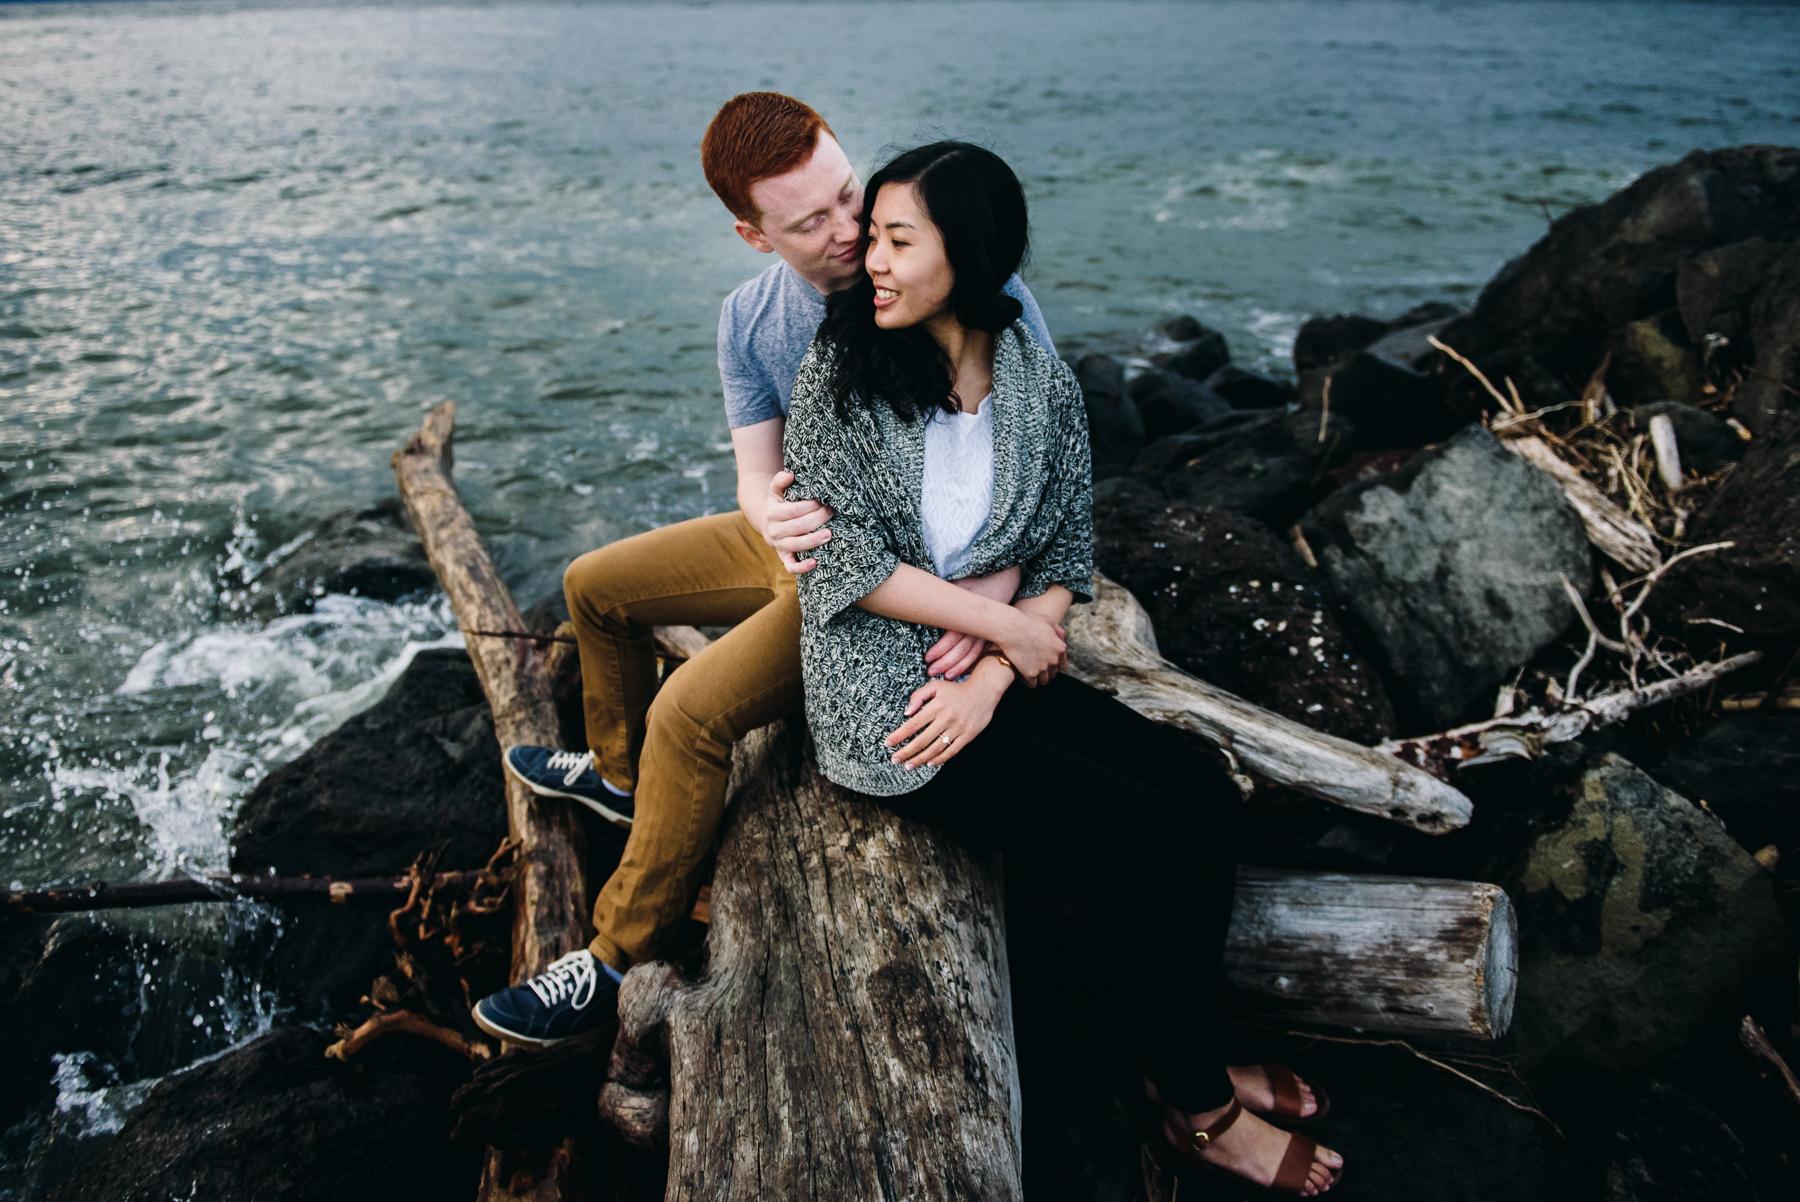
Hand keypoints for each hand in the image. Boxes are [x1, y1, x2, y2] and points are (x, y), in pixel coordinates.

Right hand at [762, 470, 833, 574]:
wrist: (768, 522)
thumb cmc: (780, 504)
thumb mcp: (777, 491)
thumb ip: (780, 481)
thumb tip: (790, 475)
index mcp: (773, 513)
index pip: (793, 510)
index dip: (810, 505)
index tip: (824, 501)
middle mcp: (775, 530)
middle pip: (798, 526)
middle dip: (818, 519)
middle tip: (832, 512)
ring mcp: (779, 545)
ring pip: (796, 545)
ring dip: (814, 540)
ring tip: (830, 534)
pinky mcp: (784, 558)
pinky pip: (791, 566)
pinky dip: (802, 567)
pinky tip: (815, 562)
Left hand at [884, 669, 1007, 768]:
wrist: (984, 691)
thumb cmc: (956, 690)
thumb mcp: (935, 686)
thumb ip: (918, 696)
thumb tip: (906, 713)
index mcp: (936, 707)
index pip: (913, 724)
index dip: (899, 735)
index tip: (888, 743)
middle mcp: (946, 719)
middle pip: (922, 740)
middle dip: (906, 752)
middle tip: (894, 759)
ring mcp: (957, 729)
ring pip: (935, 748)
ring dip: (920, 759)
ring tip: (908, 765)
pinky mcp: (967, 735)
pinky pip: (952, 751)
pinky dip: (940, 759)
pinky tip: (929, 763)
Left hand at [922, 567, 1024, 679]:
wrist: (1002, 582)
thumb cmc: (977, 583)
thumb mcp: (962, 584)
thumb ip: (948, 591)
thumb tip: (925, 594)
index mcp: (971, 614)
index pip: (954, 635)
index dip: (941, 648)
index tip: (928, 657)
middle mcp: (980, 627)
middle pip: (962, 649)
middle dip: (946, 663)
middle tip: (931, 672)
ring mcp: (988, 634)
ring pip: (972, 655)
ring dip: (958, 667)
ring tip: (946, 676)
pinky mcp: (992, 637)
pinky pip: (982, 655)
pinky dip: (972, 665)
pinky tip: (962, 674)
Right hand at [995, 610, 1065, 687]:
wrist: (1011, 628)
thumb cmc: (1027, 621)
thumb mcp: (1048, 620)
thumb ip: (1058, 631)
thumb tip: (1063, 641)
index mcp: (1059, 648)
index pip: (1062, 665)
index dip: (1054, 665)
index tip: (1046, 664)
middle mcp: (1053, 660)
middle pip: (1052, 674)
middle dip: (1045, 672)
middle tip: (1034, 667)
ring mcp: (1043, 668)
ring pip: (1043, 681)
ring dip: (1037, 678)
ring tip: (1028, 672)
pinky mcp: (1031, 674)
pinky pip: (1032, 684)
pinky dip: (1027, 681)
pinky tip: (1021, 675)